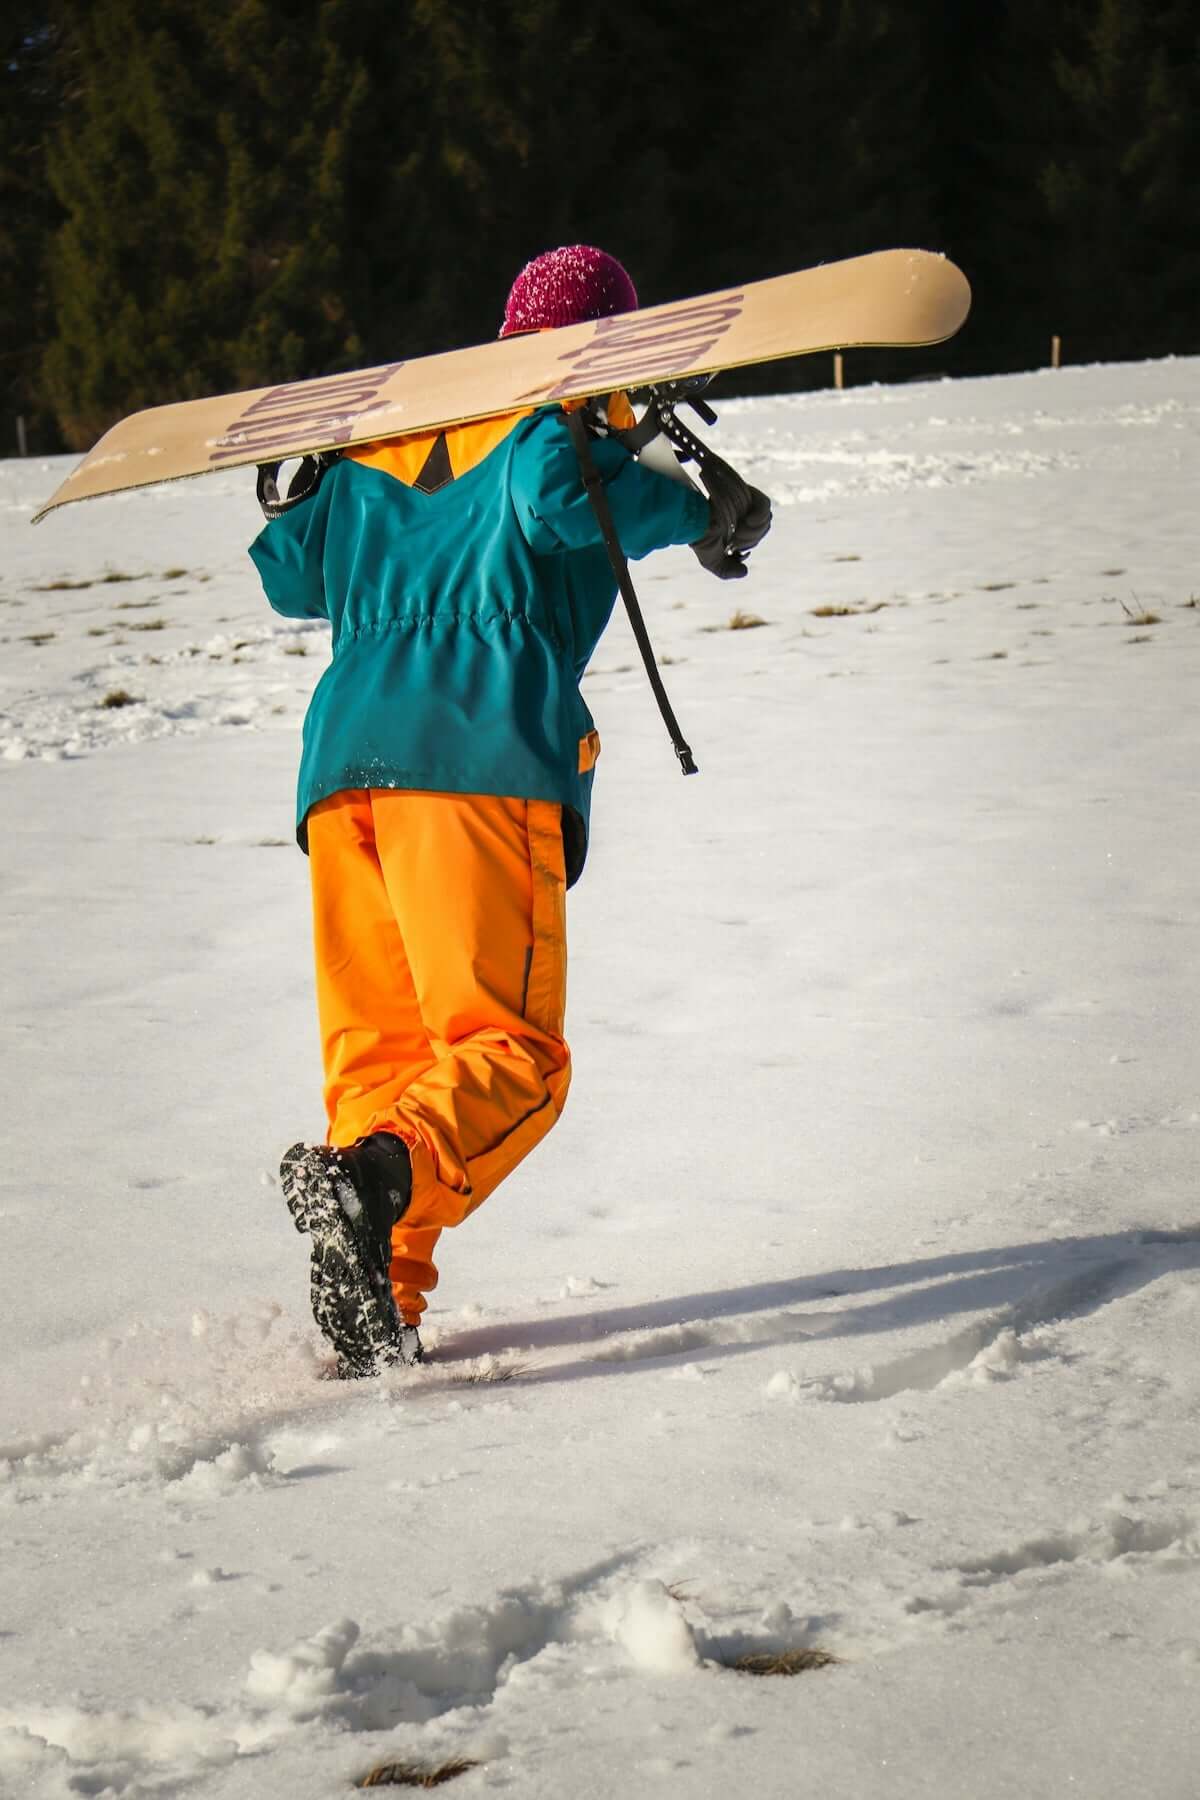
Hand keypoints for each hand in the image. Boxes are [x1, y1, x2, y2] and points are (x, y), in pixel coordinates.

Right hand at [691, 459, 772, 578]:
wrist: (695, 521)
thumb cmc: (700, 540)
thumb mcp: (712, 562)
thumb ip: (727, 571)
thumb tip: (745, 572)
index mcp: (737, 527)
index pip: (755, 538)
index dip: (748, 545)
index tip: (738, 551)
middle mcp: (743, 514)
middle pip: (762, 529)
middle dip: (750, 540)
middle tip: (734, 541)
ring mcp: (746, 502)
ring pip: (766, 519)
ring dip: (752, 531)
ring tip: (736, 531)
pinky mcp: (746, 492)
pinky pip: (764, 505)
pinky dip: (759, 515)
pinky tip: (748, 520)